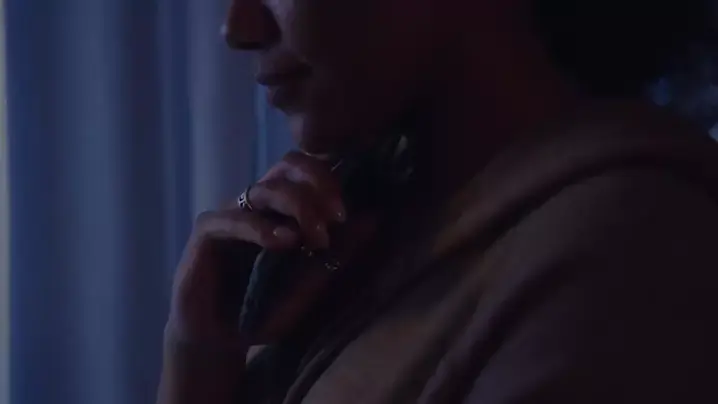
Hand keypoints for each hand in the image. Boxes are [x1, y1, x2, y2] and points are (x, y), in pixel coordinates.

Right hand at [166, 151, 374, 347]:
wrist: (218, 338)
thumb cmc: (262, 309)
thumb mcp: (307, 287)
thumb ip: (336, 255)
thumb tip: (373, 220)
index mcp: (283, 210)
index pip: (308, 171)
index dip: (330, 182)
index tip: (346, 216)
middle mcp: (258, 205)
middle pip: (288, 165)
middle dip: (318, 183)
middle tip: (337, 217)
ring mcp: (232, 215)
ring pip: (266, 188)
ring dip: (297, 207)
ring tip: (315, 238)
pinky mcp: (206, 233)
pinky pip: (233, 219)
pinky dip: (260, 228)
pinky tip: (283, 241)